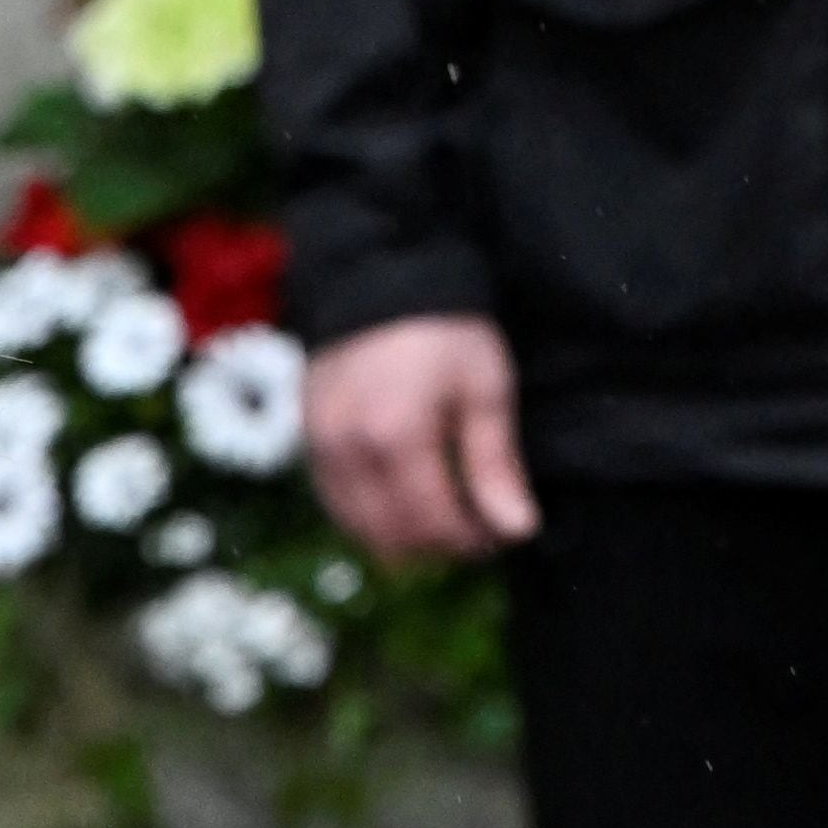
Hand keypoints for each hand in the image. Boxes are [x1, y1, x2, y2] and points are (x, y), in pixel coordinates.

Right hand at [302, 311, 536, 563]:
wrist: (379, 281)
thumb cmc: (445, 329)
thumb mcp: (484, 387)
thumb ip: (495, 464)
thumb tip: (518, 530)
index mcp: (396, 438)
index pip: (433, 523)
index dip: (471, 540)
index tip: (504, 534)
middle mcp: (347, 452)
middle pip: (394, 536)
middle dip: (440, 546)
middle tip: (478, 533)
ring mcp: (319, 449)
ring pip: (359, 529)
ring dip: (404, 540)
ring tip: (444, 521)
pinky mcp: (308, 442)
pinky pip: (337, 505)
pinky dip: (372, 519)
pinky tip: (405, 504)